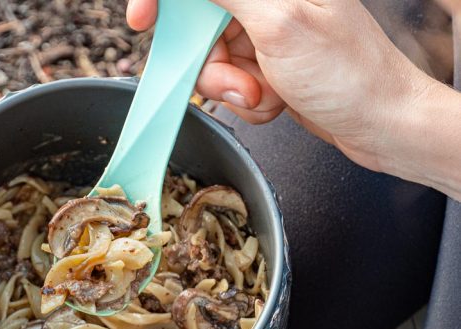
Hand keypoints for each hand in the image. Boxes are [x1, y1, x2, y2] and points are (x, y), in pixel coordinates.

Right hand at [127, 0, 460, 196]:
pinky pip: (228, 79)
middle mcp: (268, 0)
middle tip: (241, 82)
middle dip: (212, 61)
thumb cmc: (348, 75)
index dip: (163, 1)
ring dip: (231, 86)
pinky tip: (276, 99)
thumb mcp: (280, 23)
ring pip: (210, 57)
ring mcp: (265, 30)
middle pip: (197, 22)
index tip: (142, 20)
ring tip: (266, 94)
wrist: (379, 124)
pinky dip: (244, 98)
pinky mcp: (266, 61)